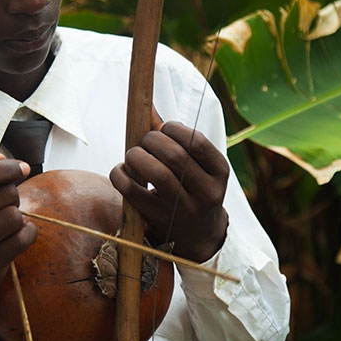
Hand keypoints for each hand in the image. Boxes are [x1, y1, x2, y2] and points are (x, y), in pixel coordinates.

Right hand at [0, 154, 36, 326]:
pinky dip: (29, 233)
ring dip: (19, 217)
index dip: (6, 168)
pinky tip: (20, 235)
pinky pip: (22, 238)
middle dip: (13, 196)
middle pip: (5, 194)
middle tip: (5, 207)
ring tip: (8, 224)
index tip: (24, 168)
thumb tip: (1, 156)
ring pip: (14, 217)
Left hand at [110, 106, 228, 262]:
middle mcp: (207, 192)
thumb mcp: (194, 163)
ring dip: (136, 156)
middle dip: (151, 140)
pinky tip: (123, 171)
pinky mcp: (158, 219)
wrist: (197, 235)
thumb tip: (145, 105)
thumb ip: (171, 135)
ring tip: (133, 155)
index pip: (196, 141)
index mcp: (219, 172)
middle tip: (143, 142)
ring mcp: (183, 209)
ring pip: (157, 173)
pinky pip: (133, 191)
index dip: (173, 128)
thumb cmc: (190, 186)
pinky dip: (121, 175)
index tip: (162, 128)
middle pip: (174, 155)